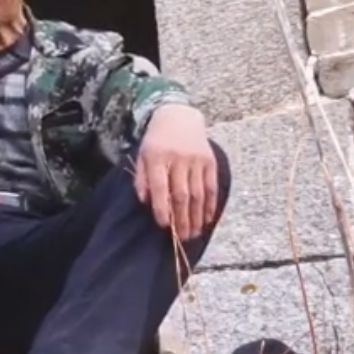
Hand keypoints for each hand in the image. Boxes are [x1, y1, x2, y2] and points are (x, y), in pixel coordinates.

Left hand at [134, 105, 218, 239]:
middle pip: (181, 194)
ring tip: (194, 233)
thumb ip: (142, 179)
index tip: (163, 225)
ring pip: (198, 194)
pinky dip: (210, 205)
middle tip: (181, 237)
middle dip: (181, 219)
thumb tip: (146, 203)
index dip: (162, 208)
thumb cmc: (156, 141)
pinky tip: (207, 219)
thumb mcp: (142, 156)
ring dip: (196, 216)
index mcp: (157, 158)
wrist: (178, 116)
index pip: (160, 187)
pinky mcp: (210, 161)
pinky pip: (211, 186)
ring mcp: (196, 160)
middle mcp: (178, 159)